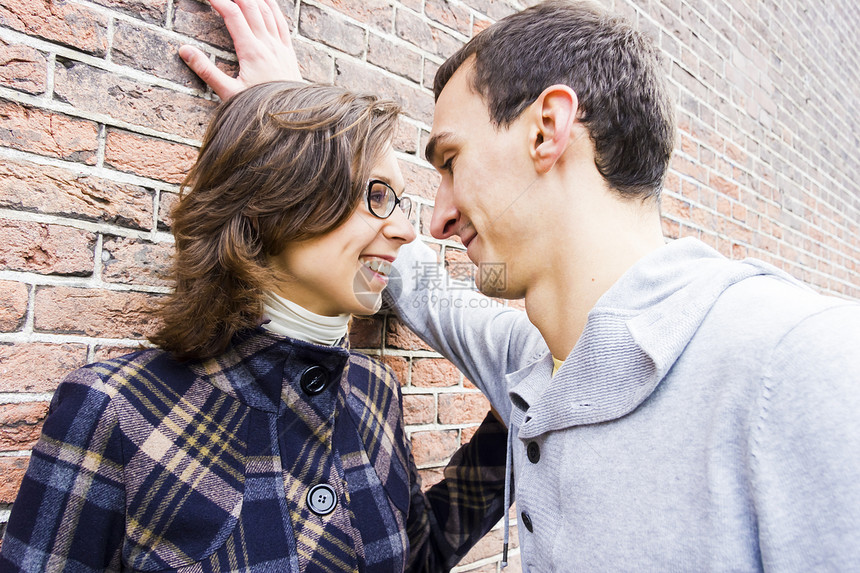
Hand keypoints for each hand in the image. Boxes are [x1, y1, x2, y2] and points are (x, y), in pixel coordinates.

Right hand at [179, 0, 302, 100]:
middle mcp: (268, 45)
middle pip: (251, 7)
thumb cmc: (260, 108)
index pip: (233, 16)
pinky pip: (282, 23)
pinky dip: (274, 8)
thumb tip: (184, 50)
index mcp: (251, 52)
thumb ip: (206, 71)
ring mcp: (281, 48)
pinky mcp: (289, 53)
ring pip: (268, 12)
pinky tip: (268, 2)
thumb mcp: (229, 93)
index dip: (219, 1)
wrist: (290, 119)